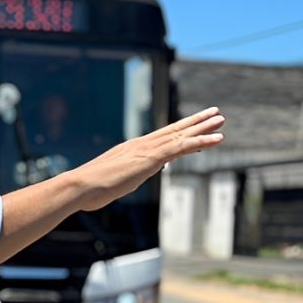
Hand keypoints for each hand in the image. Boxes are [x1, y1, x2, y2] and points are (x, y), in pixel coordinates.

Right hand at [72, 107, 224, 211]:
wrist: (81, 186)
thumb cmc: (90, 189)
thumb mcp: (111, 183)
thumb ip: (121, 179)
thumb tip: (121, 182)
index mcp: (132, 149)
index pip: (161, 138)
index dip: (179, 131)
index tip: (194, 126)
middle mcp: (141, 144)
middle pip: (174, 130)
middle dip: (195, 122)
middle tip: (214, 113)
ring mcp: (147, 149)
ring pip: (182, 135)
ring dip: (203, 127)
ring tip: (221, 119)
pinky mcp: (152, 157)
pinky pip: (183, 146)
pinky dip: (202, 141)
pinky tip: (219, 138)